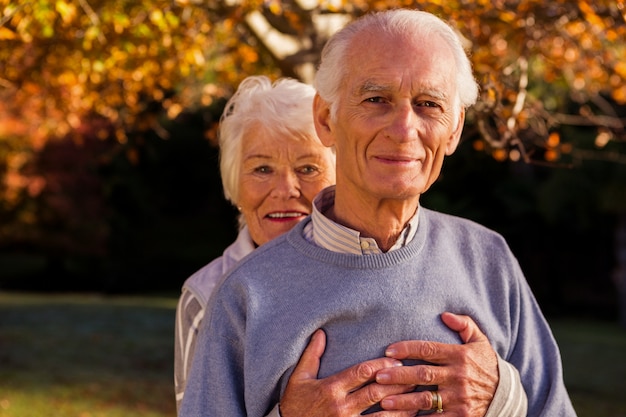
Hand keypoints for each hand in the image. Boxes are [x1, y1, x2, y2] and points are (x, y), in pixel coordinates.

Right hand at [279, 329, 415, 416]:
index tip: (396, 361)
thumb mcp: (299, 377)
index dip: (382, 365)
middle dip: (397, 383)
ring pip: (381, 414)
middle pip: (376, 392)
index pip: (362, 372)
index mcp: (331, 388)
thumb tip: (321, 332)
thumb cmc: (295, 403)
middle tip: (413, 375)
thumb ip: (312, 354)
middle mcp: (341, 407)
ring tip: (417, 397)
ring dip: (401, 406)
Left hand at [376, 312, 497, 415]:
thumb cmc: (486, 365)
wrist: (507, 395)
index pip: (429, 349)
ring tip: (384, 402)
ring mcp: (459, 398)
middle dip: (399, 375)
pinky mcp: (462, 416)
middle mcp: (458, 376)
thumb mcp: (480, 341)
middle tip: (378, 376)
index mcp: (459, 355)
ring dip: (403, 401)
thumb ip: (464, 324)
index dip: (407, 348)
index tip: (389, 350)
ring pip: (426, 399)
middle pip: (423, 374)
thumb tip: (444, 314)